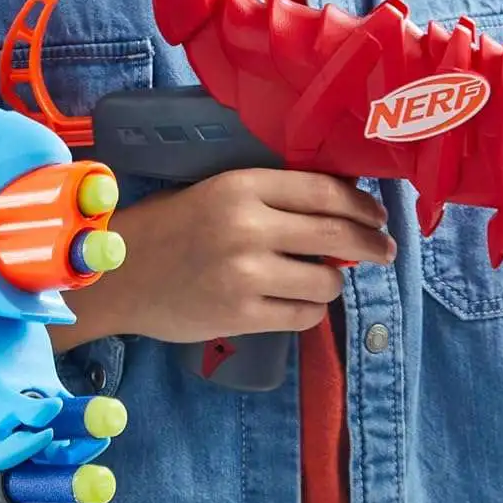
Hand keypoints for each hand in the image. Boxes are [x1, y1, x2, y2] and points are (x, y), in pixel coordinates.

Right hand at [60, 168, 395, 348]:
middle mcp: (248, 226)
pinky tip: (299, 304)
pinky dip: (309, 311)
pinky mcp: (240, 314)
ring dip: (333, 282)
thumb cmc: (168, 227)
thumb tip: (341, 208)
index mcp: (242, 186)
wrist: (118, 274)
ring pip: (325, 282)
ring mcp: (245, 273)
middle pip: (336, 235)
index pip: (324, 191)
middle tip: (384, 251)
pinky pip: (302, 316)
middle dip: (371, 245)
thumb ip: (270, 198)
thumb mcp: (216, 193)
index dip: (360, 206)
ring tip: (323, 280)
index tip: (377, 215)